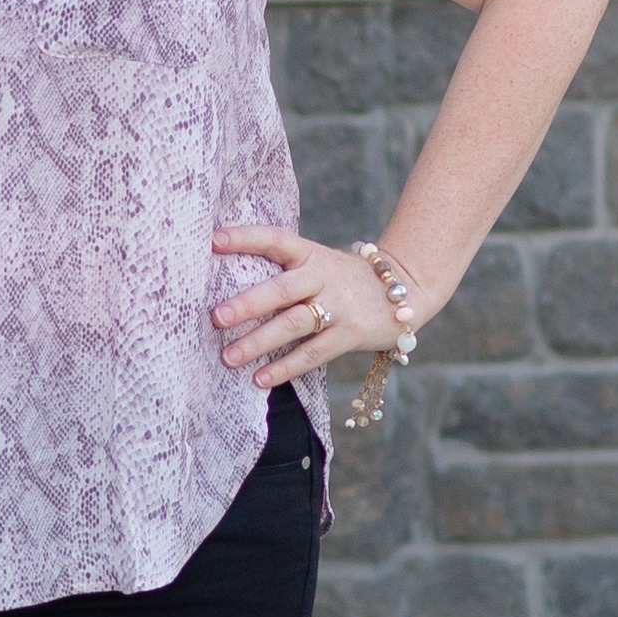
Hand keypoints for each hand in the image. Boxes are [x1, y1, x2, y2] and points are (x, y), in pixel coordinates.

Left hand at [209, 224, 429, 390]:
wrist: (404, 290)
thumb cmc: (343, 281)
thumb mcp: (318, 265)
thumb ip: (284, 273)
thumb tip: (228, 291)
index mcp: (310, 254)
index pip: (275, 239)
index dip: (245, 238)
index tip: (213, 241)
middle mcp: (323, 277)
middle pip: (282, 289)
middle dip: (248, 303)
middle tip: (216, 317)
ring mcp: (338, 306)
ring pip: (294, 324)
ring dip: (259, 342)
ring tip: (228, 357)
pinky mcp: (349, 334)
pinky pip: (312, 354)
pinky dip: (285, 368)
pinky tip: (259, 379)